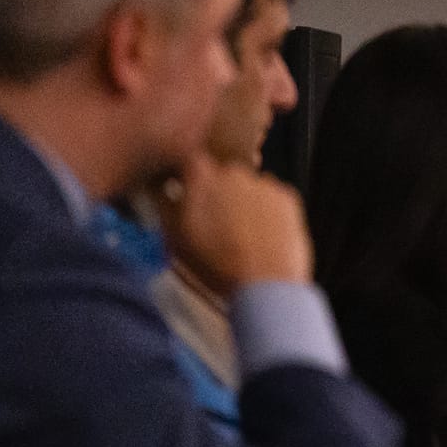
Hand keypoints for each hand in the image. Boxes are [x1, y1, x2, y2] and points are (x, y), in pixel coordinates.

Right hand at [156, 155, 311, 291]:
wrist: (265, 284)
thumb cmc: (216, 265)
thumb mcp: (175, 237)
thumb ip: (164, 203)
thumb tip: (158, 186)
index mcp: (203, 177)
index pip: (191, 163)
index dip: (190, 179)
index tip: (189, 192)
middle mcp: (234, 173)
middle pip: (222, 174)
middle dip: (219, 192)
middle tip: (217, 222)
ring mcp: (264, 183)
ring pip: (249, 186)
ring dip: (244, 201)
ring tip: (243, 234)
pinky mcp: (288, 197)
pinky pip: (273, 197)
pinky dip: (268, 210)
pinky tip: (263, 234)